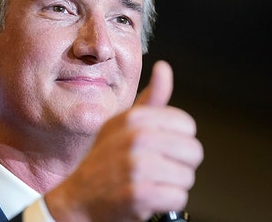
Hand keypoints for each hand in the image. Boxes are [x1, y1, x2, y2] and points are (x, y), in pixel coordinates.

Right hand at [45, 61, 203, 221]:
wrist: (78, 199)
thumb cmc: (104, 161)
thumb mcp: (123, 124)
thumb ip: (151, 98)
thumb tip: (164, 68)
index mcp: (134, 118)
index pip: (186, 124)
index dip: (178, 140)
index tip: (160, 148)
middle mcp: (135, 138)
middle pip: (193, 151)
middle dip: (179, 165)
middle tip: (155, 169)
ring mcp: (137, 166)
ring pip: (187, 177)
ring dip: (172, 186)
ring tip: (149, 183)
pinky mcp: (140, 194)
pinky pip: (178, 198)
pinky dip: (167, 204)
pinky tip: (148, 199)